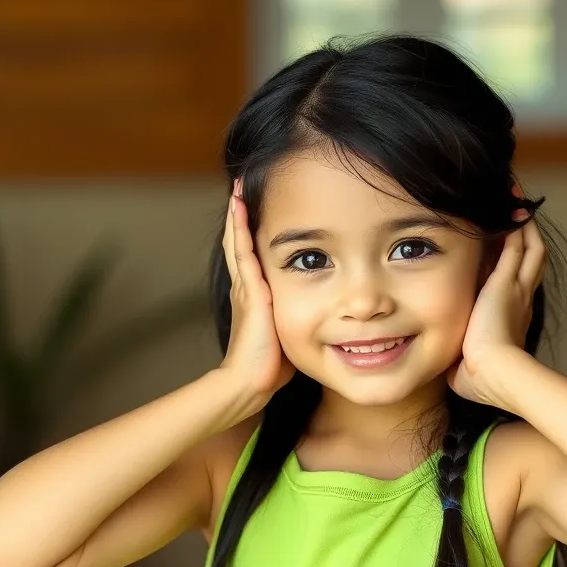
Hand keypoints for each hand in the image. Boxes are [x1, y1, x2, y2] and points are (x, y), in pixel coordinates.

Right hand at [219, 178, 295, 400]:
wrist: (252, 382)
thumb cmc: (271, 367)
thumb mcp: (290, 335)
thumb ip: (302, 322)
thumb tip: (326, 321)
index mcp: (257, 297)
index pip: (255, 257)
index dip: (254, 234)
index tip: (260, 211)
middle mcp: (248, 287)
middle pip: (243, 243)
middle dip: (245, 216)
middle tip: (245, 186)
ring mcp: (246, 287)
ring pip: (240, 241)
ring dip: (240, 213)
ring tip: (240, 184)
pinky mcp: (250, 290)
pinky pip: (242, 250)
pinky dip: (239, 226)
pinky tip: (240, 204)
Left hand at [446, 186, 546, 405]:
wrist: (496, 374)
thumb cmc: (481, 381)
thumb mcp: (467, 369)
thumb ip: (459, 362)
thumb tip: (449, 368)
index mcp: (512, 320)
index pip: (514, 285)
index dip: (512, 267)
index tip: (505, 252)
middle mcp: (521, 300)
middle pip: (530, 260)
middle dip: (524, 236)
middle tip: (517, 213)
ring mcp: (517, 289)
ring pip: (529, 247)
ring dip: (522, 223)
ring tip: (515, 199)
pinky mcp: (506, 281)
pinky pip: (517, 243)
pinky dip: (516, 222)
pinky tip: (510, 204)